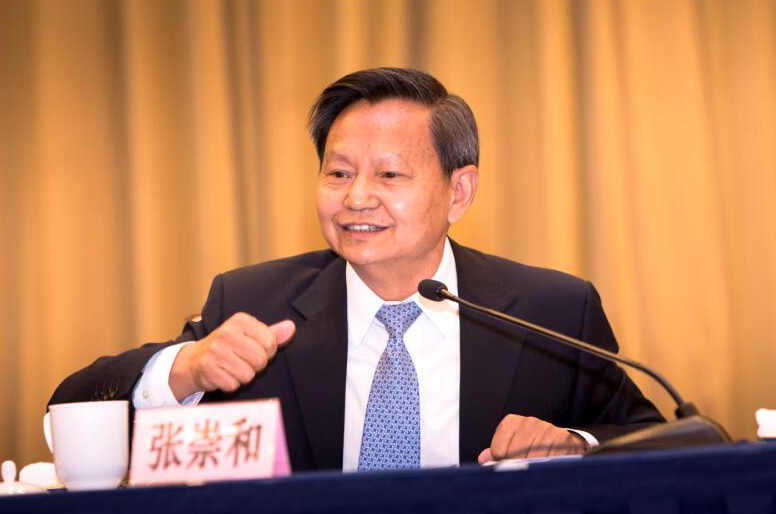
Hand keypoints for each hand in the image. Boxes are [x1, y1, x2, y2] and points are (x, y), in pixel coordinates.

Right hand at [169, 312, 294, 400]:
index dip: (267, 351)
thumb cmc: (229, 346)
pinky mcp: (208, 368)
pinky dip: (231, 383)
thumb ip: (273, 333)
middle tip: (243, 360)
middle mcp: (227, 332)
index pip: (270, 342)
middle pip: (260, 360)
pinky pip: (233, 385)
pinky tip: (223, 374)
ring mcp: (216, 351)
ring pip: (248, 375)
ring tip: (232, 367)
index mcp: (241, 320)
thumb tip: (291, 327)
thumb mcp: (251, 335)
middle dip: (256, 365)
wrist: (195, 359)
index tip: (254, 348)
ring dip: (243, 375)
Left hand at [477, 414, 587, 463]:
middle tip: (524, 474)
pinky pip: (550, 460)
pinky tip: (549, 467)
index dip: (502, 464)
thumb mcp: (514, 446)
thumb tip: (483, 459)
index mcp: (511, 423)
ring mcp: (546, 429)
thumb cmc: (536, 446)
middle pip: (514, 455)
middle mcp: (528, 422)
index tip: (510, 468)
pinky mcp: (562, 438)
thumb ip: (498, 452)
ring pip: (532, 459)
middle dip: (518, 468)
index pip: (498, 450)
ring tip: (537, 470)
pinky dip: (548, 468)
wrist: (567, 443)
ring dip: (534, 469)